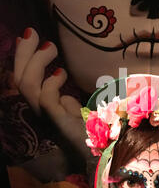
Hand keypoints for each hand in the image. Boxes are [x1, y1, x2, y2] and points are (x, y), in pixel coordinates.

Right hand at [14, 27, 87, 156]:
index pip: (25, 82)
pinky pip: (45, 98)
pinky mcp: (59, 123)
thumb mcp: (77, 110)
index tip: (30, 39)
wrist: (108, 155)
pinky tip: (62, 73)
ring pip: (27, 85)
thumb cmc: (97, 133)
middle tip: (31, 32)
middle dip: (23, 54)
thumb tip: (59, 76)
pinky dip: (51, 82)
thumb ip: (66, 98)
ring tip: (51, 47)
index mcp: (45, 110)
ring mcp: (48, 118)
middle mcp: (41, 114)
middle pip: (20, 81)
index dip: (24, 59)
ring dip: (35, 61)